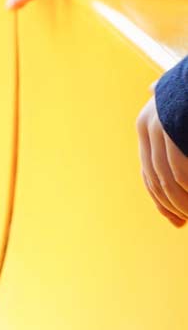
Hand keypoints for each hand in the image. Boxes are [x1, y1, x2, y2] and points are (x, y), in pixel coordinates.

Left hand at [137, 97, 187, 227]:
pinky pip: (179, 167)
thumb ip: (171, 124)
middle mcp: (146, 127)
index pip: (149, 174)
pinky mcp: (170, 125)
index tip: (177, 221)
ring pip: (167, 178)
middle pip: (155, 179)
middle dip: (173, 205)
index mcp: (146, 126)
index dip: (161, 201)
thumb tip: (161, 122)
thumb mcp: (178, 108)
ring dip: (183, 201)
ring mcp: (157, 125)